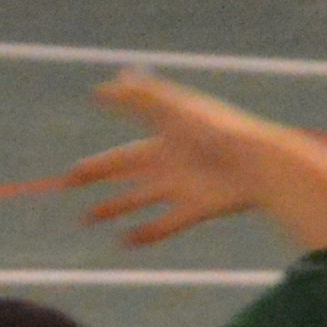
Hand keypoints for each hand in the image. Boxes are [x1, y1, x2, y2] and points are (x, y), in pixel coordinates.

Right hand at [72, 68, 285, 242]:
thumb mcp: (176, 109)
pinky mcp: (198, 207)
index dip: (97, 159)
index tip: (72, 168)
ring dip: (113, 208)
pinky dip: (145, 232)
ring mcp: (184, 186)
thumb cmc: (218, 130)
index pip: (122, 150)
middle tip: (66, 187)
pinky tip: (123, 241)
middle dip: (98, 178)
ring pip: (140, 199)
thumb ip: (141, 97)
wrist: (259, 162)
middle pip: (127, 173)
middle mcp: (172, 163)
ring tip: (85, 219)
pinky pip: (166, 224)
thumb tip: (103, 85)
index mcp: (166, 138)